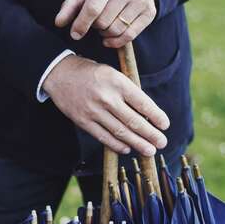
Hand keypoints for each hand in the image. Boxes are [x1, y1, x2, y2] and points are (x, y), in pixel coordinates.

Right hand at [43, 55, 168, 155]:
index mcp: (116, 82)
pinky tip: (127, 148)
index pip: (142, 103)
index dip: (156, 116)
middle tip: (162, 143)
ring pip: (120, 132)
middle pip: (133, 121)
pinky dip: (116, 145)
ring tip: (149, 150)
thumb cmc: (90, 73)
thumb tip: (146, 113)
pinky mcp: (83, 121)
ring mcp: (93, 111)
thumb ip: (127, 91)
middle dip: (151, 134)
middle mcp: (106, 97)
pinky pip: (103, 137)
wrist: (59, 73)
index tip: (165, 125)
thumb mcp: (112, 73)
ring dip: (137, 143)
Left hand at [55, 0, 156, 47]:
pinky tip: (109, 38)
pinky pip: (129, 36)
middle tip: (96, 21)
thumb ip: (70, 6)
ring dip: (105, 34)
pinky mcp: (150, 12)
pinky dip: (116, 42)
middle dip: (95, 27)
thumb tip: (58, 23)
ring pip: (116, 30)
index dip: (81, 24)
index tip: (75, 34)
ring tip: (104, 25)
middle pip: (104, 22)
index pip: (93, 8)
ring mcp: (141, 0)